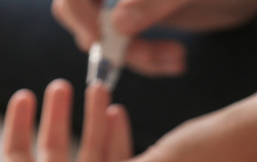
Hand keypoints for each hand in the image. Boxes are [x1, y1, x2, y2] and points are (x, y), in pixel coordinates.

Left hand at [0, 80, 133, 161]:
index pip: (18, 152)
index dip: (17, 124)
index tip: (23, 96)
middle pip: (55, 143)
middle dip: (57, 113)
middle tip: (61, 86)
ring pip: (89, 144)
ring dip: (92, 117)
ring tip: (98, 90)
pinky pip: (117, 156)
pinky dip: (117, 133)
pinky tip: (116, 113)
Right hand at [51, 0, 256, 75]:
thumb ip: (154, 0)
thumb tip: (117, 23)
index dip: (80, 14)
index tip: (102, 42)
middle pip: (84, 13)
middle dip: (115, 43)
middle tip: (153, 57)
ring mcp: (128, 0)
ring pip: (107, 34)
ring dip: (136, 56)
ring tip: (176, 61)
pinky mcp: (143, 16)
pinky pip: (128, 44)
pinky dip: (148, 59)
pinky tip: (176, 62)